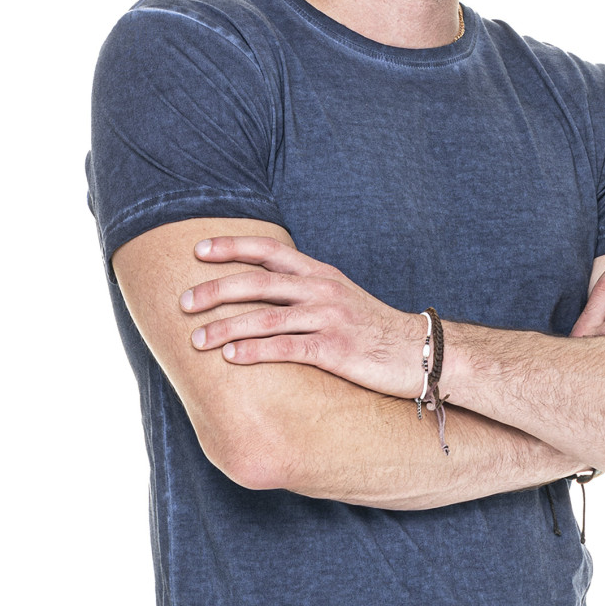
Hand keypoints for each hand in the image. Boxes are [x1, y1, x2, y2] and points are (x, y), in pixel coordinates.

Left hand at [180, 236, 423, 396]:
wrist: (421, 353)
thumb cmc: (374, 330)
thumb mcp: (340, 298)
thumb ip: (304, 291)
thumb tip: (263, 292)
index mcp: (321, 274)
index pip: (269, 250)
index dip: (232, 247)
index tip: (197, 250)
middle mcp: (322, 290)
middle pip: (258, 282)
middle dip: (215, 290)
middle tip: (183, 303)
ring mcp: (330, 318)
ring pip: (266, 317)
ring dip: (226, 328)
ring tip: (197, 340)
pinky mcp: (337, 349)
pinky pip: (289, 348)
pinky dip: (256, 351)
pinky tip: (232, 358)